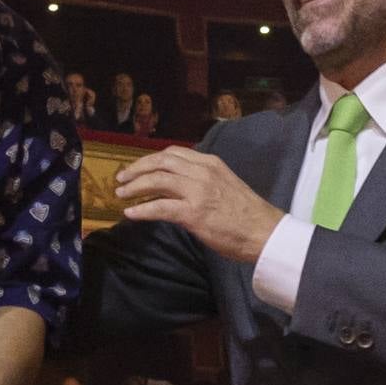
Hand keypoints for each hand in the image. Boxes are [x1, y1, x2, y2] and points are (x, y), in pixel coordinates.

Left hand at [115, 147, 285, 264]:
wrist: (264, 232)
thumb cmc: (247, 214)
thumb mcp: (225, 185)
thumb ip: (203, 180)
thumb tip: (178, 187)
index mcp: (210, 163)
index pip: (174, 153)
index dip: (151, 159)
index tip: (138, 168)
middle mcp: (202, 172)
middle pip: (161, 162)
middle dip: (137, 169)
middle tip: (121, 179)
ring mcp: (197, 191)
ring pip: (156, 180)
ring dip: (134, 186)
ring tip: (120, 194)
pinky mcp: (194, 213)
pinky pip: (160, 207)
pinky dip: (142, 210)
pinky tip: (131, 214)